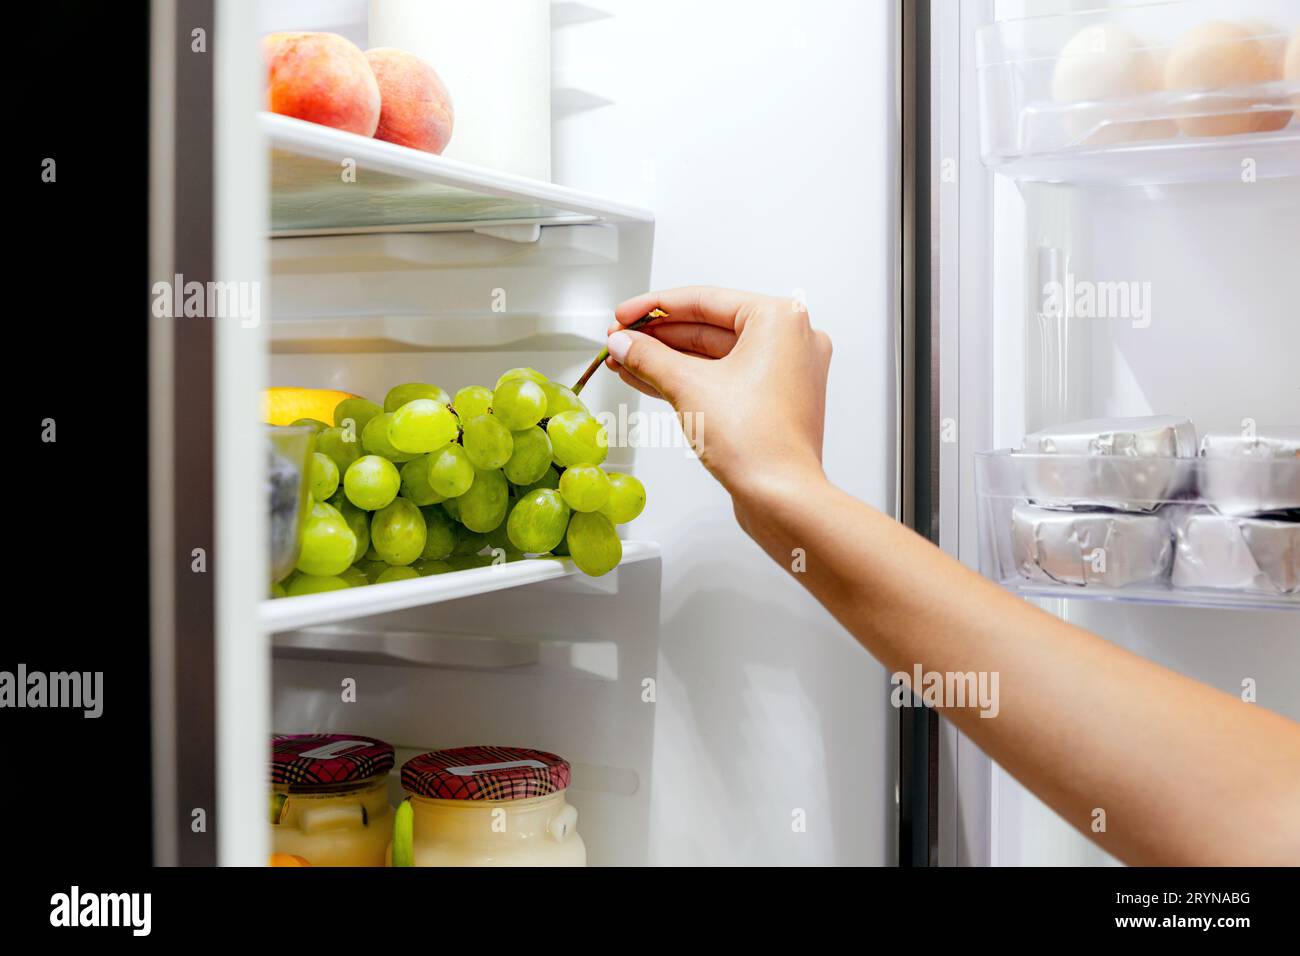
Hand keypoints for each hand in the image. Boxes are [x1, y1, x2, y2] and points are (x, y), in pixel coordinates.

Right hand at [606, 286, 832, 504]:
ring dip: (667, 359)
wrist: (781, 497)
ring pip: (713, 355)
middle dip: (658, 337)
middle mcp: (790, 340)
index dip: (655, 306)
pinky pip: (724, 377)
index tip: (625, 314)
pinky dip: (689, 378)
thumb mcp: (687, 387)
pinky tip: (649, 378)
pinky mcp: (773, 400)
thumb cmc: (756, 443)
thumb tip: (624, 343)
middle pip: (708, 327)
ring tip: (626, 360)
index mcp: (780, 320)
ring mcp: (784, 372)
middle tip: (621, 339)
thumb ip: (649, 357)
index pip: (705, 300)